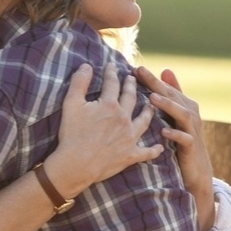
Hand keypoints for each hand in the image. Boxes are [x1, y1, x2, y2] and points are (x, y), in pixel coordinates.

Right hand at [45, 64, 161, 197]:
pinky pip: (146, 152)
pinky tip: (160, 147)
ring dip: (148, 112)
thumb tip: (86, 65)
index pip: (112, 84)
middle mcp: (124, 118)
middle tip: (132, 79)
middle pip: (131, 98)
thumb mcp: (71, 104)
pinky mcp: (131, 155)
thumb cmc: (72, 134)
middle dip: (131, 86)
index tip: (112, 65)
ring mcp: (130, 137)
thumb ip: (79, 83)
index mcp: (110, 105)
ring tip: (151, 106)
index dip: (111, 73)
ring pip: (144, 121)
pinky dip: (154, 150)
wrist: (77, 164)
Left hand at [136, 65, 216, 230]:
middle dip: (157, 84)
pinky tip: (164, 131)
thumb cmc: (183, 139)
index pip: (167, 89)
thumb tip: (166, 70)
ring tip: (153, 98)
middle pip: (173, 96)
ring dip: (167, 105)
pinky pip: (184, 138)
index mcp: (185, 105)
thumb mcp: (177, 115)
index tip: (136, 68)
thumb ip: (173, 94)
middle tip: (141, 73)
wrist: (196, 169)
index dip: (153, 78)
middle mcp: (191, 114)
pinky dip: (175, 134)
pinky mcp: (192, 146)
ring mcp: (192, 130)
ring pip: (181, 114)